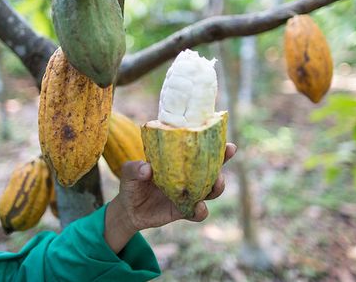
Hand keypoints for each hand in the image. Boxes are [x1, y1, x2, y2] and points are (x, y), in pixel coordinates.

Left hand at [104, 143, 236, 252]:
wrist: (129, 210)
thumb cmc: (131, 183)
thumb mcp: (128, 172)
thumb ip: (134, 168)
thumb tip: (147, 168)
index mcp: (179, 161)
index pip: (199, 151)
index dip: (215, 146)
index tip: (227, 142)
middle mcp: (188, 176)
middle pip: (212, 168)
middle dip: (223, 162)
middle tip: (226, 157)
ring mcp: (188, 194)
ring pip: (211, 190)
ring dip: (217, 186)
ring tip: (216, 183)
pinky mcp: (184, 211)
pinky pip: (198, 212)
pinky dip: (201, 210)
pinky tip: (198, 207)